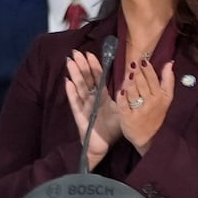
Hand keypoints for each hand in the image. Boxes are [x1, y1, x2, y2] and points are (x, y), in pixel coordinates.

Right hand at [64, 48, 120, 166]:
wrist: (102, 145)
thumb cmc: (112, 129)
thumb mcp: (121, 110)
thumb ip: (123, 97)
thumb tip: (130, 82)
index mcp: (102, 97)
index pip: (98, 78)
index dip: (94, 66)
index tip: (90, 53)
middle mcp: (92, 98)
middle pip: (86, 79)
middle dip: (81, 65)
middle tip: (77, 52)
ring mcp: (84, 105)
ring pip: (79, 87)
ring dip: (75, 74)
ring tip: (70, 62)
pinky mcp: (78, 114)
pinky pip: (74, 102)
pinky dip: (71, 92)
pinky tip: (67, 82)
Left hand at [117, 59, 174, 152]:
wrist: (150, 139)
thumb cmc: (156, 114)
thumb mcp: (166, 99)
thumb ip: (168, 81)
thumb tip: (169, 63)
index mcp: (161, 97)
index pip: (154, 80)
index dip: (148, 70)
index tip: (143, 60)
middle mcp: (151, 103)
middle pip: (143, 84)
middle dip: (138, 72)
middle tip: (132, 61)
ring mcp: (139, 110)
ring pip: (134, 92)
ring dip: (130, 81)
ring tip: (128, 72)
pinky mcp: (128, 117)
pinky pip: (124, 105)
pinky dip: (122, 97)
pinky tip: (120, 90)